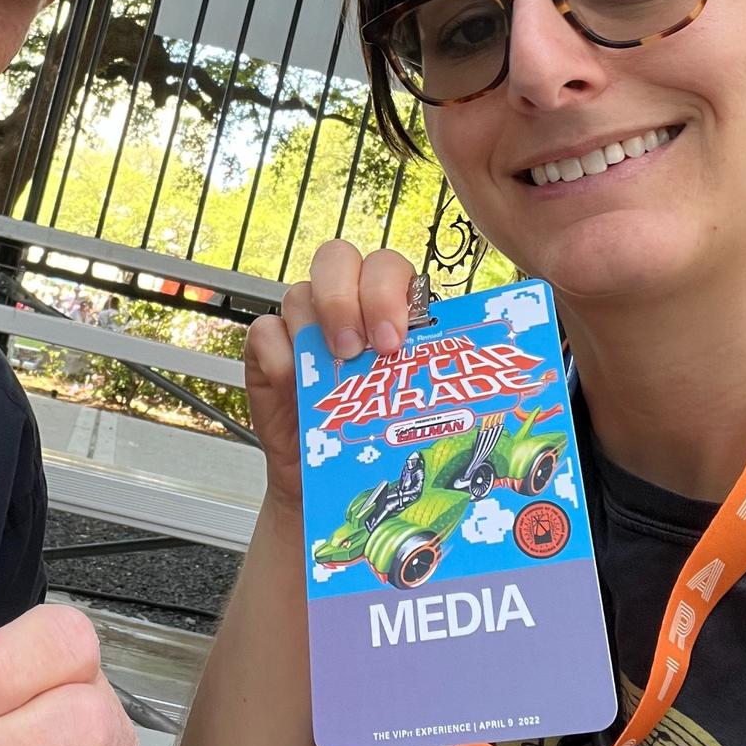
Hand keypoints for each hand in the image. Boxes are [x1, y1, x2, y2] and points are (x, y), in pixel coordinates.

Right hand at [245, 240, 414, 508]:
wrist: (328, 487)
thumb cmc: (378, 444)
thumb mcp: (416, 410)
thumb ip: (436, 387)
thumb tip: (480, 393)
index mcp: (389, 309)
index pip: (387, 267)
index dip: (387, 290)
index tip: (393, 340)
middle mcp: (345, 307)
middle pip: (337, 259)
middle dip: (346, 296)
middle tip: (358, 348)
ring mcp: (304, 328)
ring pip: (299, 293)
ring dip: (316, 327)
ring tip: (332, 370)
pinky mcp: (269, 352)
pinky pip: (265, 332)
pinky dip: (281, 356)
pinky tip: (296, 386)